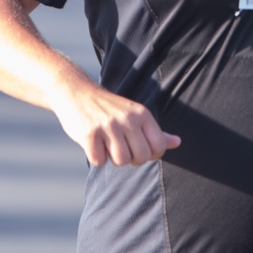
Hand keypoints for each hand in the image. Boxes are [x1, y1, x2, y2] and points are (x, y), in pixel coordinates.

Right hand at [52, 84, 179, 166]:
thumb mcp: (134, 113)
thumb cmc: (108, 107)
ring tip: (106, 144)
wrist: (75, 91)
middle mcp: (127, 119)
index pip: (158, 146)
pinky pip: (99, 161)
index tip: (138, 149)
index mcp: (141, 113)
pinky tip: (93, 143)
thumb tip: (177, 142)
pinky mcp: (89, 135)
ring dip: (112, 158)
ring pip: (120, 161)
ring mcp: (108, 126)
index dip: (150, 155)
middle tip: (121, 148)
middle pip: (141, 157)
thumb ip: (155, 130)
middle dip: (132, 159)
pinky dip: (95, 157)